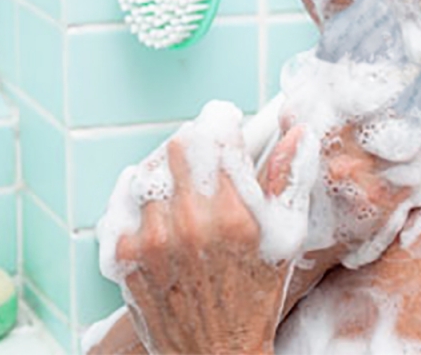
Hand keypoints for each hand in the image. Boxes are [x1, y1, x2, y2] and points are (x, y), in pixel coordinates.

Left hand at [115, 128, 305, 354]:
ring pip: (151, 169)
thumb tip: (296, 133)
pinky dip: (140, 195)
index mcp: (232, 215)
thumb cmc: (254, 299)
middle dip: (197, 140)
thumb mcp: (285, 239)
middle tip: (208, 153)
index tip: (226, 122)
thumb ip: (288, 178)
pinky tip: (158, 203)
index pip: (216, 134)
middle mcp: (188, 224)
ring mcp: (152, 241)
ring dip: (170, 168)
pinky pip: (124, 202)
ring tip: (186, 184)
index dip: (223, 120)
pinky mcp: (126, 258)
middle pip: (180, 144)